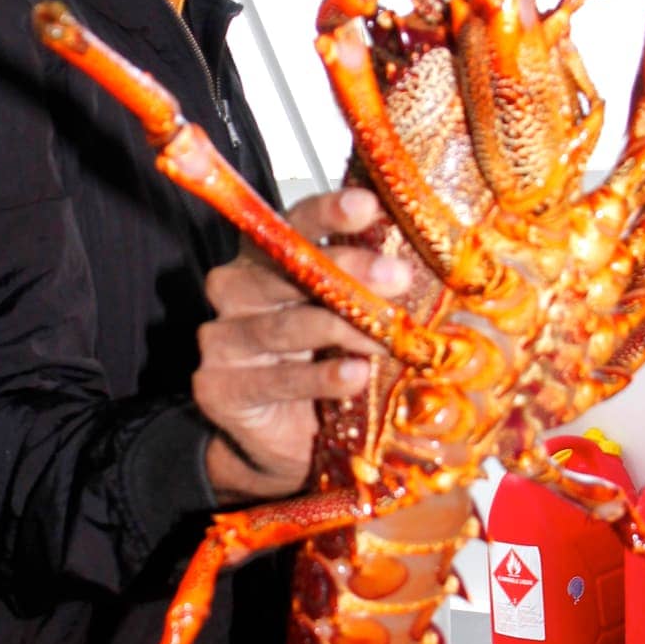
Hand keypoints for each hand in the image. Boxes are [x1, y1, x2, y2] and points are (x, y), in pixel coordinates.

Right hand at [194, 187, 409, 503]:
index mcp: (266, 257)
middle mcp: (236, 288)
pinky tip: (353, 376)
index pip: (294, 223)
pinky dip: (319, 378)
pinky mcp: (220, 387)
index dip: (329, 213)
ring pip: (285, 325)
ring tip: (385, 336)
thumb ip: (365, 287)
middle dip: (347, 270)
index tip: (368, 205)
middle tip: (398, 276)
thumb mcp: (343, 315)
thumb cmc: (321, 360)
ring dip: (341, 328)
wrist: (283, 438)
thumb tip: (424, 264)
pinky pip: (275, 379)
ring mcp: (223, 339)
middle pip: (288, 269)